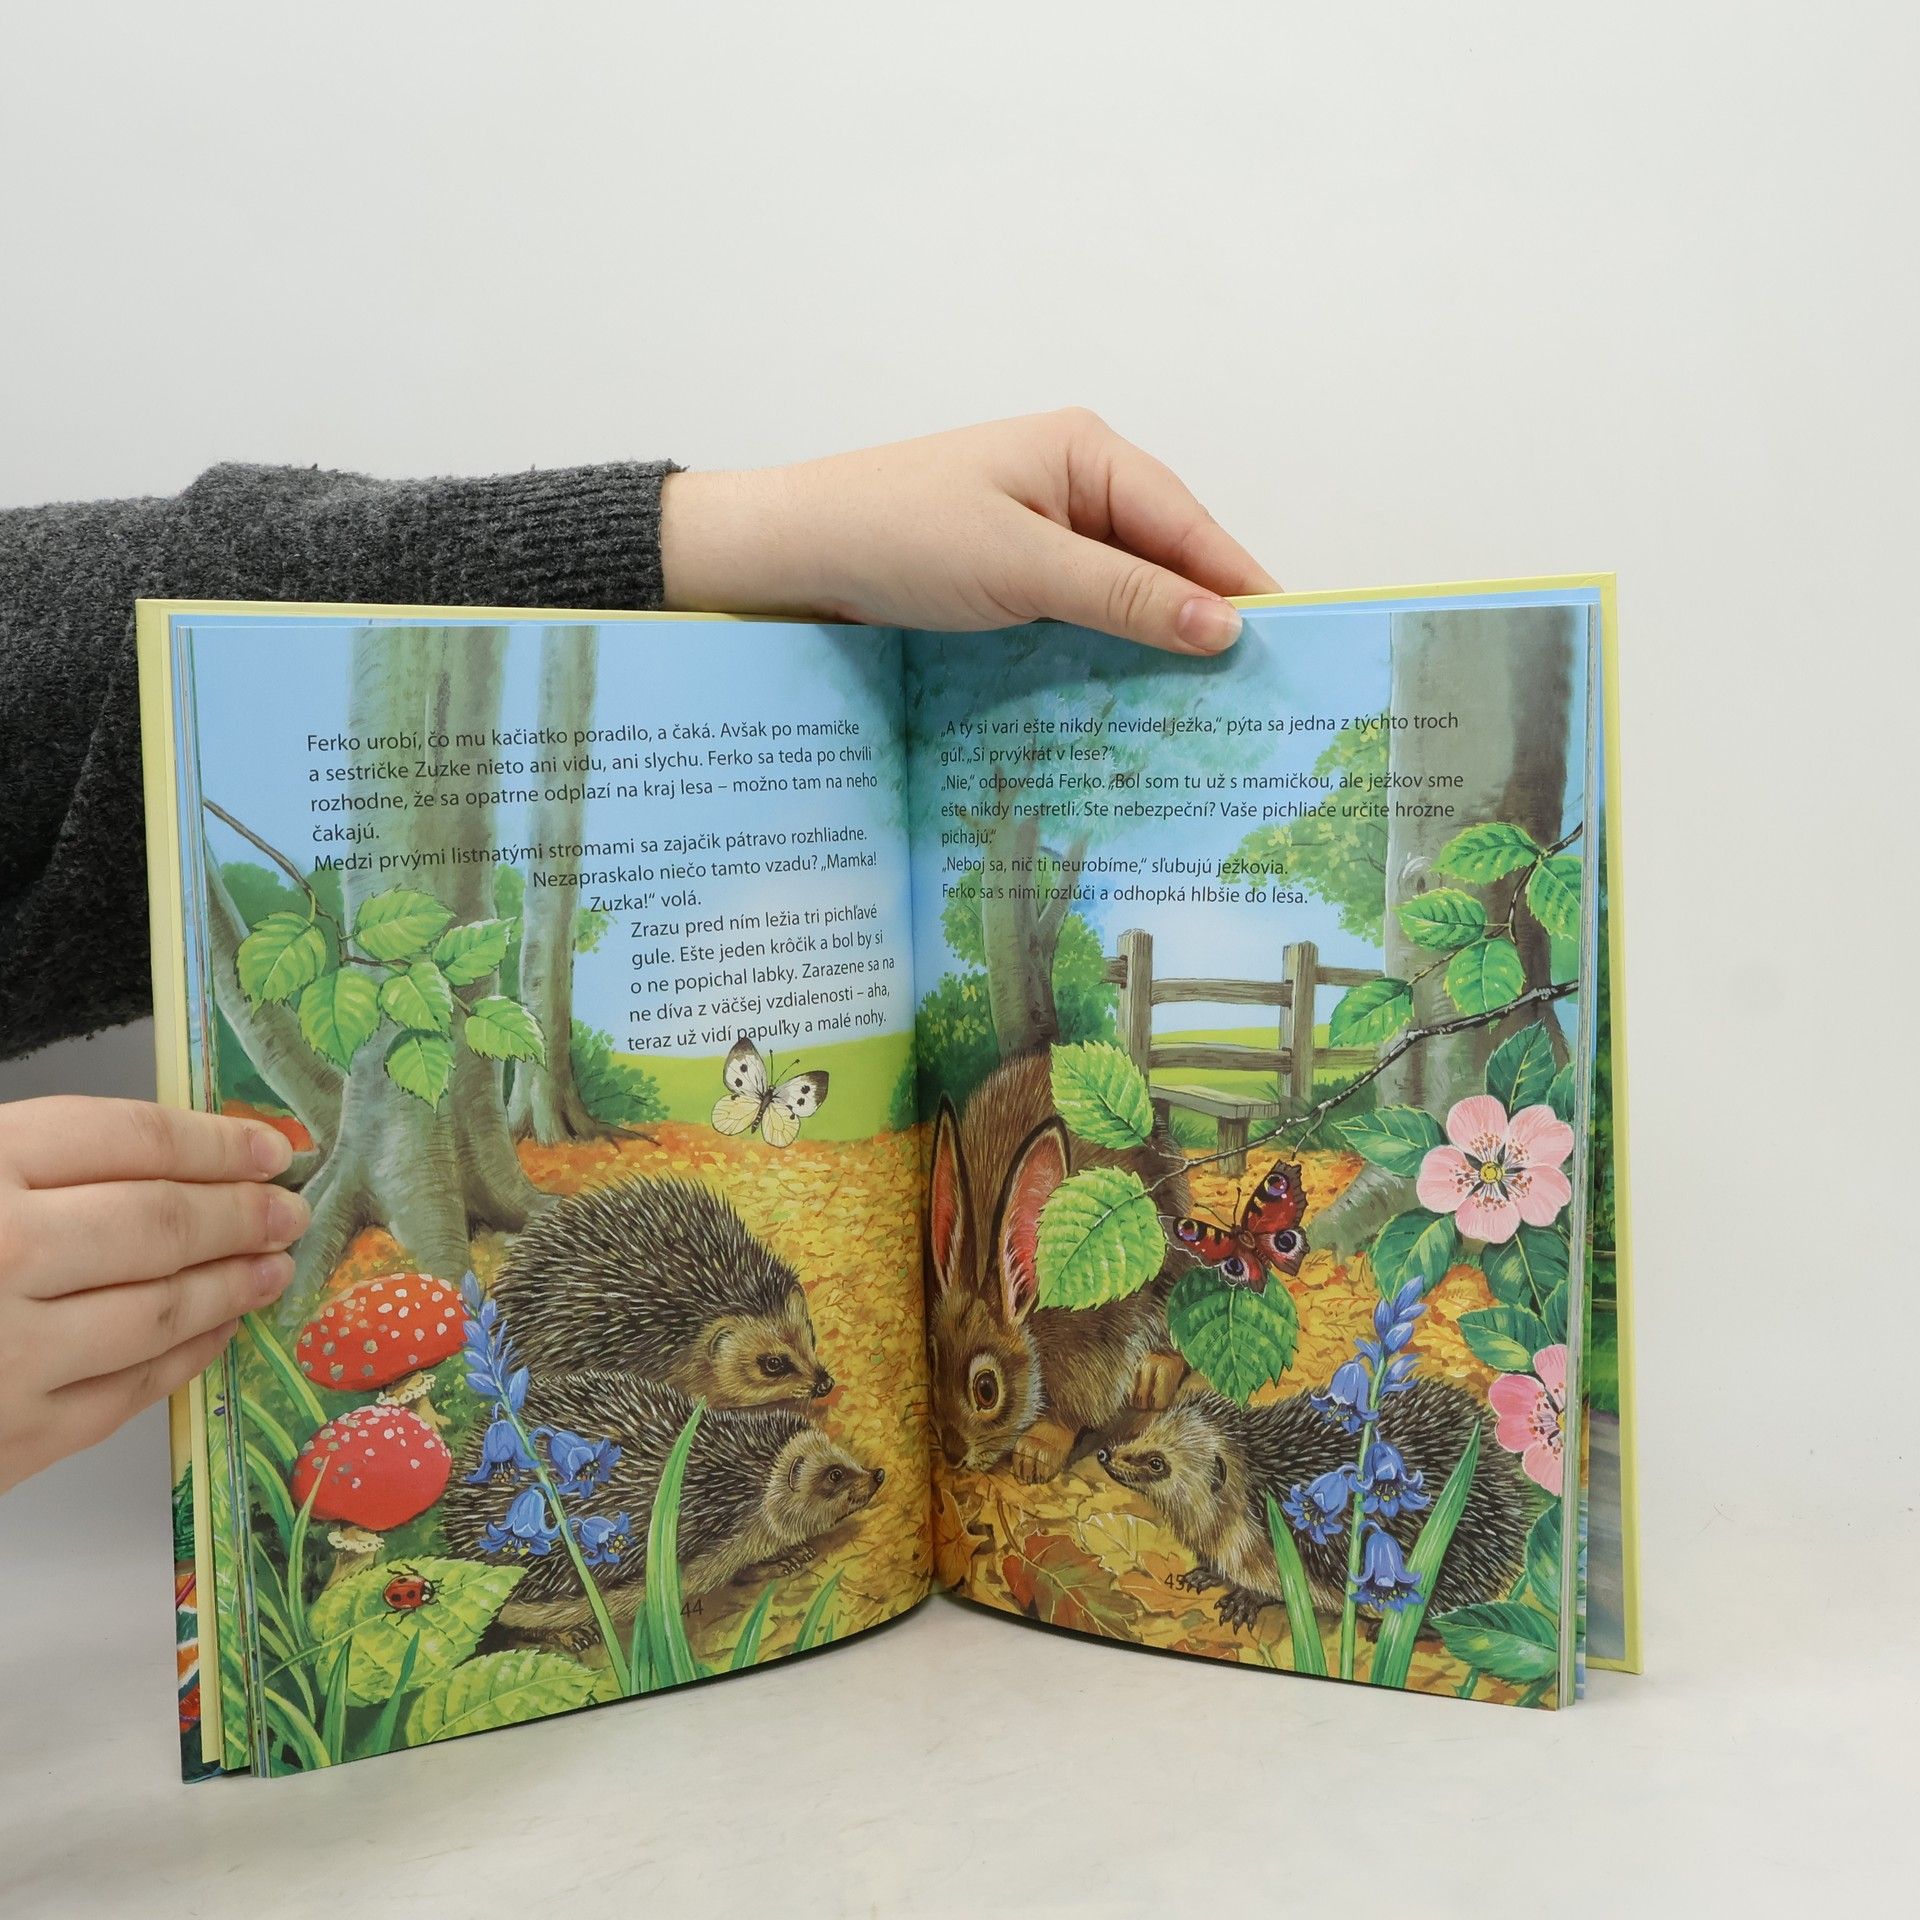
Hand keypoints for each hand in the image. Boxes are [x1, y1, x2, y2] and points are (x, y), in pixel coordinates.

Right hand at [0, 1098, 309, 1493]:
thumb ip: (27, 1159)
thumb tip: (159, 1151)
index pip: (126, 1138)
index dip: (212, 1139)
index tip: (268, 1143)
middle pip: (158, 1222)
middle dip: (240, 1212)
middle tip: (287, 1206)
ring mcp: (6, 1355)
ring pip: (158, 1309)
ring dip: (231, 1283)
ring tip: (272, 1263)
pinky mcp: (9, 1440)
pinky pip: (126, 1392)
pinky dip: (186, 1355)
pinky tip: (215, 1330)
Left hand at [659, 409, 1278, 654]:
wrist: (790, 553)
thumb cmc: (898, 536)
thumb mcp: (1023, 567)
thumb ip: (1127, 596)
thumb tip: (1226, 626)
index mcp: (1086, 453)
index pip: (1189, 525)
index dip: (1241, 586)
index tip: (1297, 644)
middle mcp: (1074, 482)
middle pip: (1167, 556)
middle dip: (1207, 618)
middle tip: (1261, 693)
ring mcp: (1042, 528)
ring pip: (1127, 589)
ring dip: (1160, 639)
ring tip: (1212, 704)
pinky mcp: (1013, 573)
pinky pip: (1085, 609)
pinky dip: (1112, 646)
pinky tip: (1136, 691)